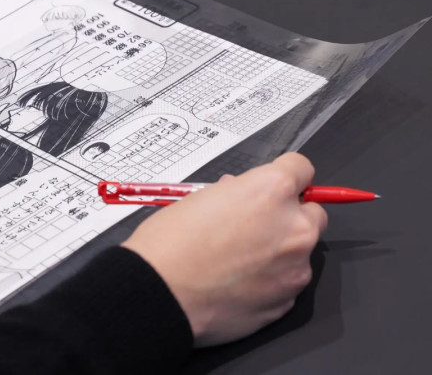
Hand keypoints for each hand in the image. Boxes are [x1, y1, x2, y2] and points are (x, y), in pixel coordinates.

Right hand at [122, 152, 327, 346]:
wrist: (157, 294)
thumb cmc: (169, 244)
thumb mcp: (198, 197)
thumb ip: (234, 194)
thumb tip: (241, 197)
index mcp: (272, 191)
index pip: (301, 168)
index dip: (283, 176)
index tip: (273, 185)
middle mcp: (294, 227)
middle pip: (313, 212)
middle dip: (289, 216)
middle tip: (253, 226)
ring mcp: (294, 269)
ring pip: (299, 252)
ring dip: (278, 252)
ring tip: (236, 261)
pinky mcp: (286, 302)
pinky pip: (285, 283)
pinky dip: (268, 281)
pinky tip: (236, 283)